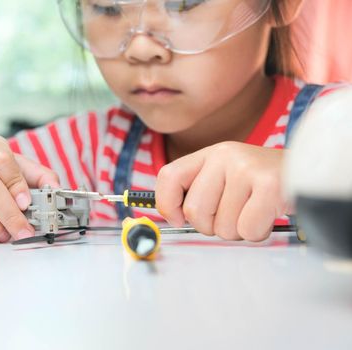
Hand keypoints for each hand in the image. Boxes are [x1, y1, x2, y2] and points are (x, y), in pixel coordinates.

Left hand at [155, 141, 288, 240]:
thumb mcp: (226, 177)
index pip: (169, 177)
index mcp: (210, 153)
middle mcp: (225, 155)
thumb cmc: (263, 183)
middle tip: (233, 215)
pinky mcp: (269, 186)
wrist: (309, 173)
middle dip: (212, 226)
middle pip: (195, 212)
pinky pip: (246, 229)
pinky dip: (257, 232)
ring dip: (238, 230)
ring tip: (254, 211)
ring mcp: (246, 168)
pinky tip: (267, 215)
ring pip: (222, 226)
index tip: (178, 219)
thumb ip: (199, 191)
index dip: (167, 205)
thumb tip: (172, 217)